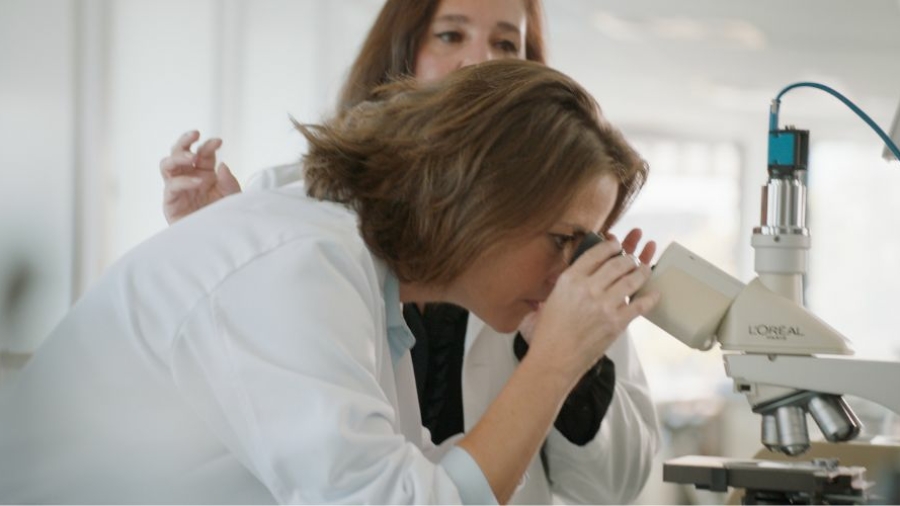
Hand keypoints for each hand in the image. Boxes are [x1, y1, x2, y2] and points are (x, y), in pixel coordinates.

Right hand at [160, 130, 241, 223]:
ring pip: (167, 164)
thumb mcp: (232, 197)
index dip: (209, 145)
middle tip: (195, 134)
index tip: (219, 141)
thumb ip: (229, 181)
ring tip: (191, 157)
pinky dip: (184, 181)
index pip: (203, 153)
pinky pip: (171, 186)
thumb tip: (222, 164)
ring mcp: (177, 188)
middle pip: (178, 152)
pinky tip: (197, 181)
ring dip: (177, 156)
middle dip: (184, 140)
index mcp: (203, 172)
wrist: (215, 240)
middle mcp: (188, 176)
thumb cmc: (223, 216)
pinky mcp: (170, 201)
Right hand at [517, 228, 655, 344]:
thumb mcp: (552, 298)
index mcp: (570, 280)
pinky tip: (654, 293)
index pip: (595, 254)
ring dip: (642, 272)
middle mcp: (588, 288)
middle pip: (617, 264)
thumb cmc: (549, 332)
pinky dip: (650, 298)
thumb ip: (568, 283)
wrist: (554, 359)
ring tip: (645, 270)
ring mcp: (604, 305)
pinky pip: (640, 305)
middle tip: (633, 259)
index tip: (616, 244)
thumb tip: (581, 272)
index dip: (610, 246)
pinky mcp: (616, 322)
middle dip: (629, 258)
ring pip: (632, 280)